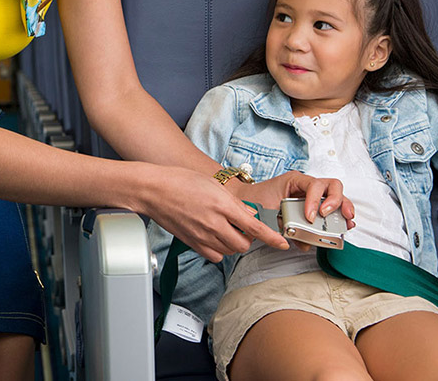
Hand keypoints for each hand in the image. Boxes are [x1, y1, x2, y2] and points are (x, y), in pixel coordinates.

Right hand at [140, 165, 289, 262]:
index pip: (254, 227)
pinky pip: (214, 256)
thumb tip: (250, 215)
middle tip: (243, 227)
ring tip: (227, 229)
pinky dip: (219, 250)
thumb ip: (235, 202)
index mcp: (222, 205)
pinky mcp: (192, 243)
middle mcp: (214, 223)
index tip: (283, 244)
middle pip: (244, 243)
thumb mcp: (213, 185)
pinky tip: (215, 237)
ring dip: (234, 243)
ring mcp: (202, 236)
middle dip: (249, 238)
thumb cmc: (181, 181)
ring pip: (230, 251)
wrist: (154, 190)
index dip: (272, 238)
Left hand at [229, 170, 355, 228]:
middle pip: (332, 185)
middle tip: (337, 215)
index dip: (315, 201)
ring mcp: (312, 195)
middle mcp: (306, 185)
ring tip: (347, 222)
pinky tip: (344, 225)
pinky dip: (339, 216)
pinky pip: (331, 208)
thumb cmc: (256, 200)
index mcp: (295, 180)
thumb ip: (285, 225)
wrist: (247, 199)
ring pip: (336, 196)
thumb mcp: (267, 211)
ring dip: (343, 209)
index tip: (310, 217)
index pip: (314, 185)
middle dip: (337, 201)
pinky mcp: (313, 206)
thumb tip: (304, 243)